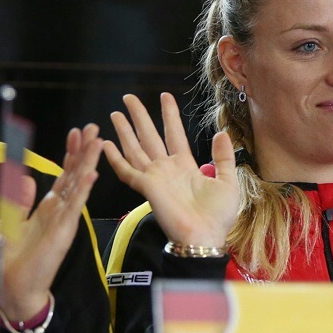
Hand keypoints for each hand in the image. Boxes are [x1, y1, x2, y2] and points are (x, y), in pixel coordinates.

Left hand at [0, 124, 101, 322]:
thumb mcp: (13, 222)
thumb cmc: (17, 259)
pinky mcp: (65, 230)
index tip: (77, 134)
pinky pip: (75, 206)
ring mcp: (66, 218)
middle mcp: (61, 208)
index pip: (63, 174)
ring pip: (79, 185)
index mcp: (49, 206)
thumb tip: (26, 177)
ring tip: (98, 143)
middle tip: (95, 129)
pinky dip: (83, 189)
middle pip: (75, 173)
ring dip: (88, 163)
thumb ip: (20, 200)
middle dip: (84, 151)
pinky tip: (91, 174)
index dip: (70, 153)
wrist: (20, 286)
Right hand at [103, 92, 237, 246]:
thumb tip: (222, 133)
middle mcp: (167, 169)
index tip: (165, 96)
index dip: (169, 115)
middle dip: (139, 117)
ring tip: (116, 113)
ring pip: (135, 148)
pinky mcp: (146, 188)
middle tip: (128, 98)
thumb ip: (223, 158)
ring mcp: (155, 178)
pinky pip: (127, 171)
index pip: (174, 134)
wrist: (206, 237)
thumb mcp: (228, 182)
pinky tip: (105, 144)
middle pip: (149, 136)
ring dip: (125, 131)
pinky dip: (115, 158)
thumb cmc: (218, 216)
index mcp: (186, 167)